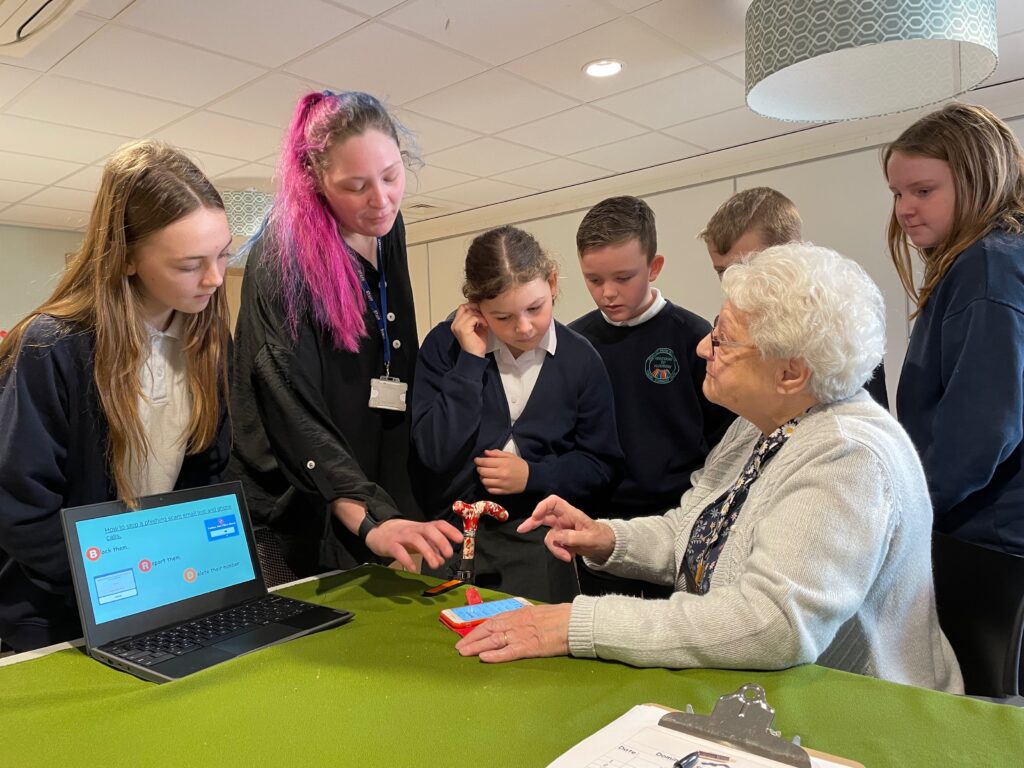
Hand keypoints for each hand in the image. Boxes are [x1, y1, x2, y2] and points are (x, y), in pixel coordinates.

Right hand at [364, 518, 462, 571]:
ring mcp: (401, 536)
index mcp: (422, 527)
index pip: (439, 524)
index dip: (450, 530)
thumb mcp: (419, 539)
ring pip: (416, 539)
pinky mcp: (390, 545)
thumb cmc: (402, 536)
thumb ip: (431, 547)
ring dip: (428, 552)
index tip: (460, 540)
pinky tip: (413, 569)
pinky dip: (407, 560)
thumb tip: (442, 559)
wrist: (377, 530)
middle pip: (429, 529)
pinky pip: (399, 551)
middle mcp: (413, 529)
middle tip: (449, 554)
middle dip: (441, 541)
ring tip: (435, 565)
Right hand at [451, 302, 487, 357]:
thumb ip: (477, 317)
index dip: (472, 306)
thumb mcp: (477, 327)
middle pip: (465, 307)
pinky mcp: (463, 329)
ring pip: (470, 312)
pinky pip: (473, 317)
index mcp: (457, 324)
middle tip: (484, 315)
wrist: (476, 356)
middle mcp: (455, 324)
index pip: (462, 307)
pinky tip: (484, 325)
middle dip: (476, 309)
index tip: (481, 311)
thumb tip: (482, 308)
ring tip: (484, 322)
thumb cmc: (477, 345)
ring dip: (480, 315)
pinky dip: (481, 319)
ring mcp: (458, 326)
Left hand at [455, 604, 571, 662]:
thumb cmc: (561, 617)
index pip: (493, 621)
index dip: (478, 629)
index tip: (467, 636)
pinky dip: (495, 655)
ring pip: (494, 640)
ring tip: (464, 653)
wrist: (576, 621)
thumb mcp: (538, 613)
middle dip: (472, 639)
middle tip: (459, 647)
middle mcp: (517, 622)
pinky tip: (484, 658)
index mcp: (519, 613)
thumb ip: (524, 618)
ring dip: (477, 647)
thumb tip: (514, 624)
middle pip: (489, 630)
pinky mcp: (530, 646)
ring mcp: (522, 634)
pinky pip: (509, 652)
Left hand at [474, 449, 528, 494]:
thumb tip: (485, 452)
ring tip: (485, 475)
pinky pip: (489, 490)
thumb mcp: (510, 456)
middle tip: (481, 467)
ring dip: (482, 477)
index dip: (478, 461)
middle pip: (483, 472)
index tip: (477, 460)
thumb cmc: (519, 465)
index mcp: (503, 463)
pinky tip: (489, 482)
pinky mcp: (503, 492)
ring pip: (484, 481)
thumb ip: (497, 453)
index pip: (485, 462)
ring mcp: (502, 484)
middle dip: (479, 469)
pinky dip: (487, 486)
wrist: (530, 478)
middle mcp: (502, 474)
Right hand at [517, 494, 614, 563]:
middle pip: (543, 516)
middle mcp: (563, 520)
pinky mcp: (561, 540)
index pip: (553, 502)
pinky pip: (554, 546)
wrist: (605, 547)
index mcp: (570, 513)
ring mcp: (561, 530)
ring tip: (567, 557)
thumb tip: (556, 538)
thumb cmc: (600, 538)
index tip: (536, 516)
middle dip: (532, 523)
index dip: (543, 506)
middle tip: (522, 530)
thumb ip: (573, 538)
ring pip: (549, 536)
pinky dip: (559, 553)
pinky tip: (569, 557)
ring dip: (555, 548)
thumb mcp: (589, 539)